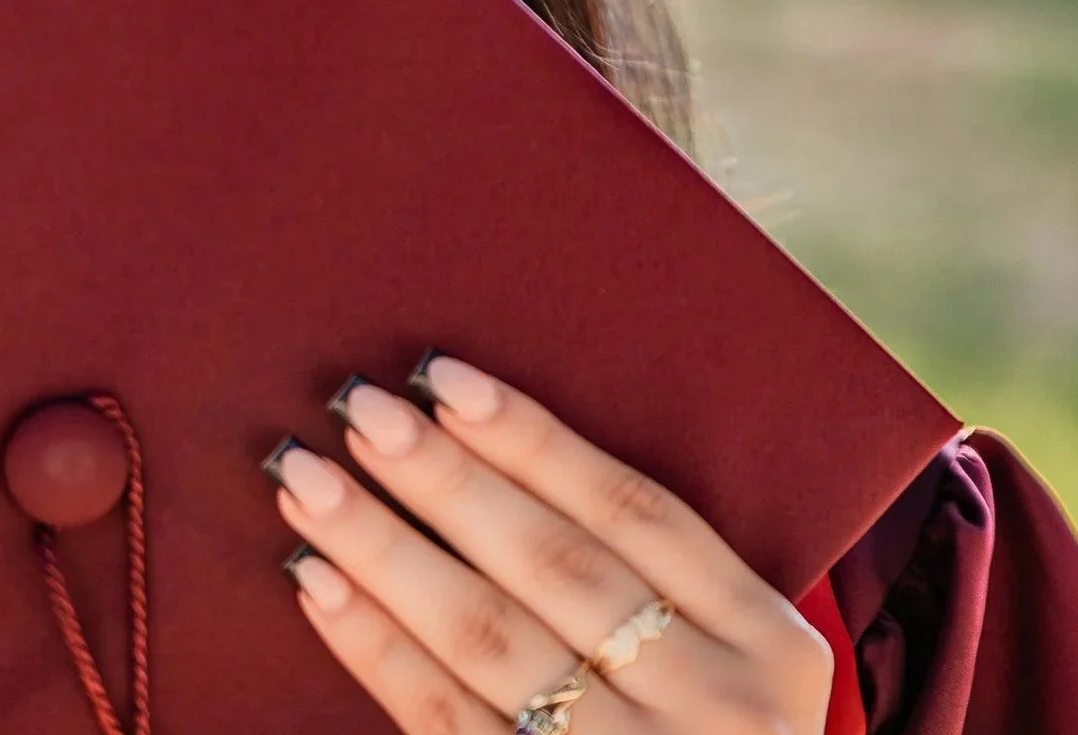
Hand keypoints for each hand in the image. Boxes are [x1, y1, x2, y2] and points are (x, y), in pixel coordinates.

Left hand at [267, 356, 832, 734]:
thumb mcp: (724, 670)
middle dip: (446, 478)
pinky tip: (319, 584)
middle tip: (359, 407)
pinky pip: (446, 716)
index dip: (535, 439)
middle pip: (557, 566)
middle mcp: (717, 707)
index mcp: (769, 647)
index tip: (442, 377)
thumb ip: (648, 586)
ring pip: (490, 637)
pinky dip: (377, 646)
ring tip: (308, 483)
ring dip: (385, 548)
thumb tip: (474, 443)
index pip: (637, 514)